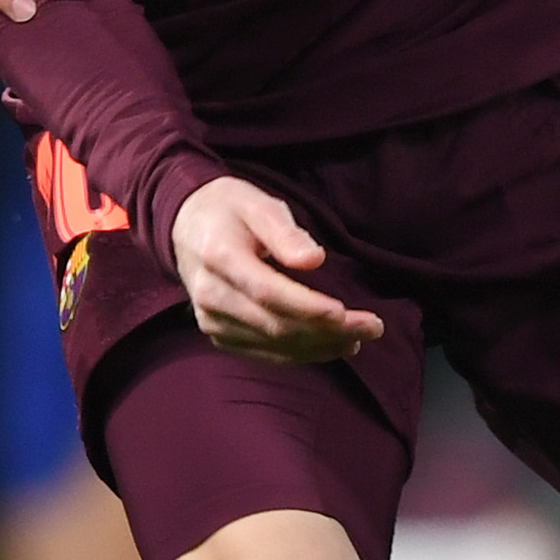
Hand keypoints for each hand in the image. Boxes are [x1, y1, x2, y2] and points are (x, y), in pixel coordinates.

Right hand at [172, 176, 381, 363]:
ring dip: (320, 347)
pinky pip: (263, 353)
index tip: (345, 313)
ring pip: (273, 344)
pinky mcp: (218, 335)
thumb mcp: (258, 204)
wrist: (185, 226)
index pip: (267, 292)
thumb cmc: (229, 210)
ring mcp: (211, 320)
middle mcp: (211, 295)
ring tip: (359, 337)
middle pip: (275, 325)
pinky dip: (301, 354)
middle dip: (328, 331)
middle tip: (373, 326)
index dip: (307, 307)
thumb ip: (285, 232)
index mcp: (219, 257)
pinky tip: (331, 346)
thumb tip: (315, 259)